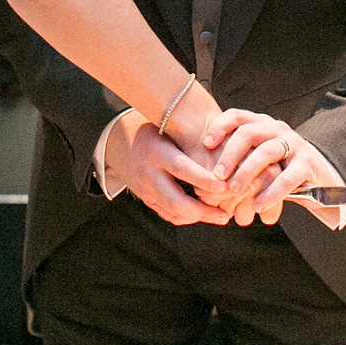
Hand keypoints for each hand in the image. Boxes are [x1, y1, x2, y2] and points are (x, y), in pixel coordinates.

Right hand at [106, 112, 233, 226]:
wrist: (119, 141)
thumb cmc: (154, 129)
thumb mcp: (168, 127)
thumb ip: (190, 139)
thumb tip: (224, 145)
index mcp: (157, 153)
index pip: (182, 169)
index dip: (203, 180)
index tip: (224, 186)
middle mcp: (150, 175)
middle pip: (177, 201)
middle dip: (203, 211)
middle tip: (226, 215)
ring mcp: (146, 190)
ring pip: (173, 212)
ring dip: (199, 218)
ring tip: (222, 216)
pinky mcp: (146, 200)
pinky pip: (168, 215)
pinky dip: (187, 217)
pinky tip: (204, 214)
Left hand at [203, 108, 334, 223]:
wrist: (319, 178)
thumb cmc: (278, 169)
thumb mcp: (257, 157)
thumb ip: (237, 157)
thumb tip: (201, 172)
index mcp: (262, 124)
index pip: (238, 116)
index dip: (220, 126)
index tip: (206, 144)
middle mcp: (277, 129)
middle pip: (249, 132)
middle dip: (230, 154)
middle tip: (217, 176)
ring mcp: (294, 144)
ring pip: (266, 152)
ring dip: (247, 172)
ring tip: (234, 190)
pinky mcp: (307, 163)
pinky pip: (287, 177)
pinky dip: (271, 192)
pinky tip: (258, 205)